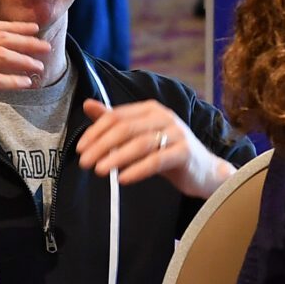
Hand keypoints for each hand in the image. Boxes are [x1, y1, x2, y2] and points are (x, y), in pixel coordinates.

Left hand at [76, 99, 235, 198]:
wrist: (203, 170)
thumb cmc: (167, 151)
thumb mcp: (140, 134)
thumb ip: (115, 120)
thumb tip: (87, 104)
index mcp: (149, 109)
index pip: (116, 116)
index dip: (95, 132)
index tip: (81, 148)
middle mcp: (163, 116)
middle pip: (125, 128)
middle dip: (101, 145)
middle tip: (85, 161)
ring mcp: (176, 133)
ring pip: (140, 144)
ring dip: (116, 157)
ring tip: (99, 170)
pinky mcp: (184, 152)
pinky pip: (157, 160)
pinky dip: (137, 170)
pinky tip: (122, 179)